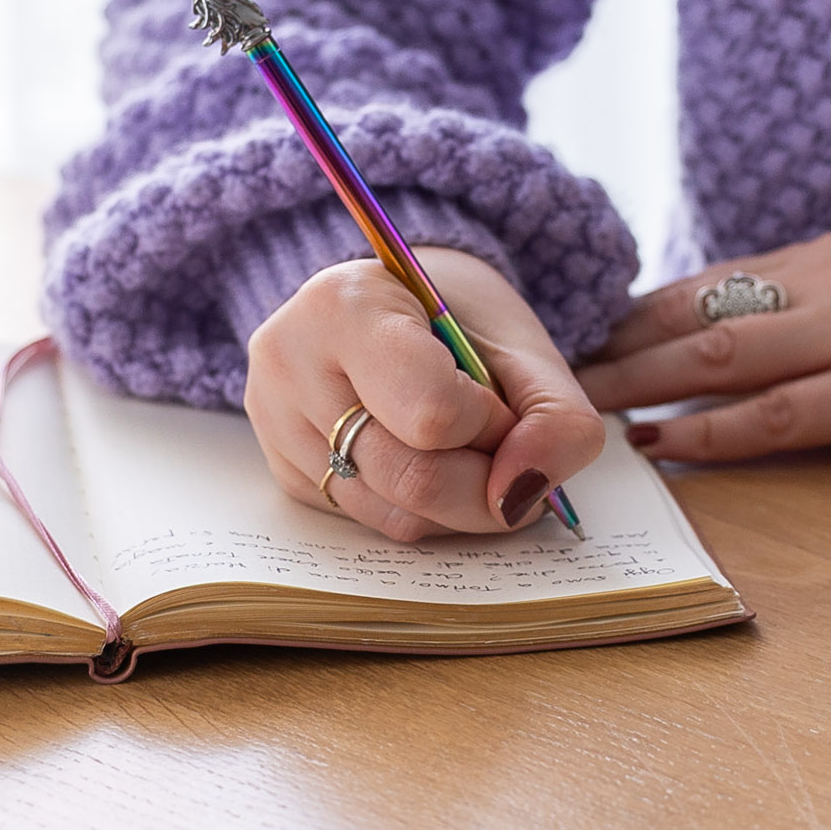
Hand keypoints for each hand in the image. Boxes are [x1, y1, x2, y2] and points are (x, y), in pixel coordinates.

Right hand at [245, 247, 605, 539]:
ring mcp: (275, 422)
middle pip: (411, 479)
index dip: (490, 427)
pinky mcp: (284, 471)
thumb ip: (555, 418)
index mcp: (346, 304)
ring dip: (457, 505)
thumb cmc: (457, 321)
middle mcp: (290, 362)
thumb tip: (524, 496)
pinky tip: (426, 463)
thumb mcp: (523, 347)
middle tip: (506, 455)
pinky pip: (371, 525)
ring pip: (393, 516)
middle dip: (485, 486)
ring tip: (467, 453)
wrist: (396, 310)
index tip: (500, 403)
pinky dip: (421, 512)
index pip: (431, 415)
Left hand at [576, 232, 830, 467]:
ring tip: (579, 409)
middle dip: (611, 347)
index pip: (700, 283)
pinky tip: (660, 441)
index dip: (625, 317)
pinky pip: (778, 411)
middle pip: (694, 310)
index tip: (562, 344)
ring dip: (638, 382)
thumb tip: (682, 367)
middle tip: (542, 379)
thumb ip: (791, 333)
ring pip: (721, 353)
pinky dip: (709, 427)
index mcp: (826, 258)